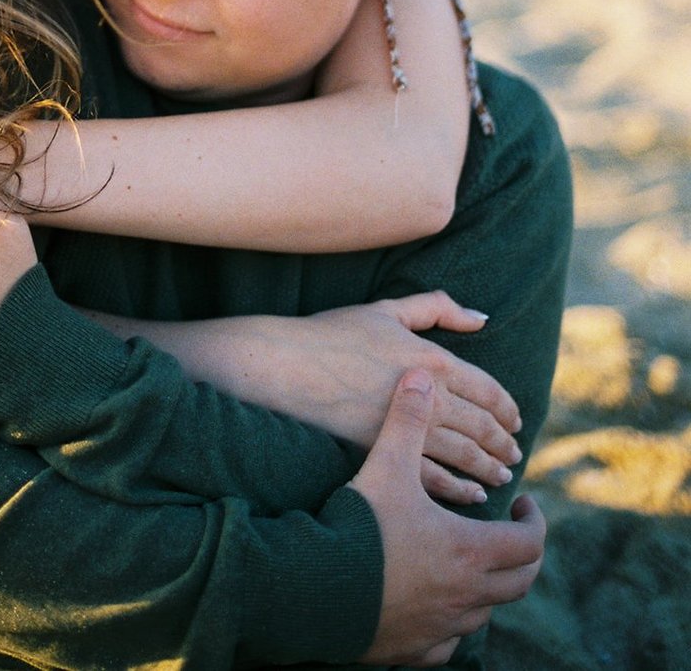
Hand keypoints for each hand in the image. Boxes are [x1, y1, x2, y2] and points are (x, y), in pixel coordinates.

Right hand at [145, 292, 521, 502]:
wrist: (287, 367)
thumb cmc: (334, 332)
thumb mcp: (388, 308)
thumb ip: (437, 308)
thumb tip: (481, 317)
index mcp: (432, 359)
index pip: (487, 389)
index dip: (506, 407)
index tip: (516, 420)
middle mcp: (427, 397)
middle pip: (481, 426)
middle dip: (502, 442)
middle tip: (514, 453)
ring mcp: (406, 430)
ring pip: (463, 455)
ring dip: (488, 466)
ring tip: (501, 476)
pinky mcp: (384, 453)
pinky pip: (433, 478)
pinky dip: (458, 488)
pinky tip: (471, 495)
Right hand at [353, 370, 544, 665]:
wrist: (315, 590)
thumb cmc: (358, 527)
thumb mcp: (386, 465)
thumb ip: (407, 420)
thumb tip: (421, 376)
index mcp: (469, 550)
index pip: (529, 541)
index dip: (533, 520)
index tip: (520, 501)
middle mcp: (466, 596)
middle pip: (519, 581)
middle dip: (521, 553)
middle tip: (507, 529)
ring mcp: (443, 629)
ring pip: (485, 612)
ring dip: (488, 585)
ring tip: (470, 558)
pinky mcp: (416, 651)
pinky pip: (449, 645)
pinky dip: (452, 624)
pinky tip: (437, 607)